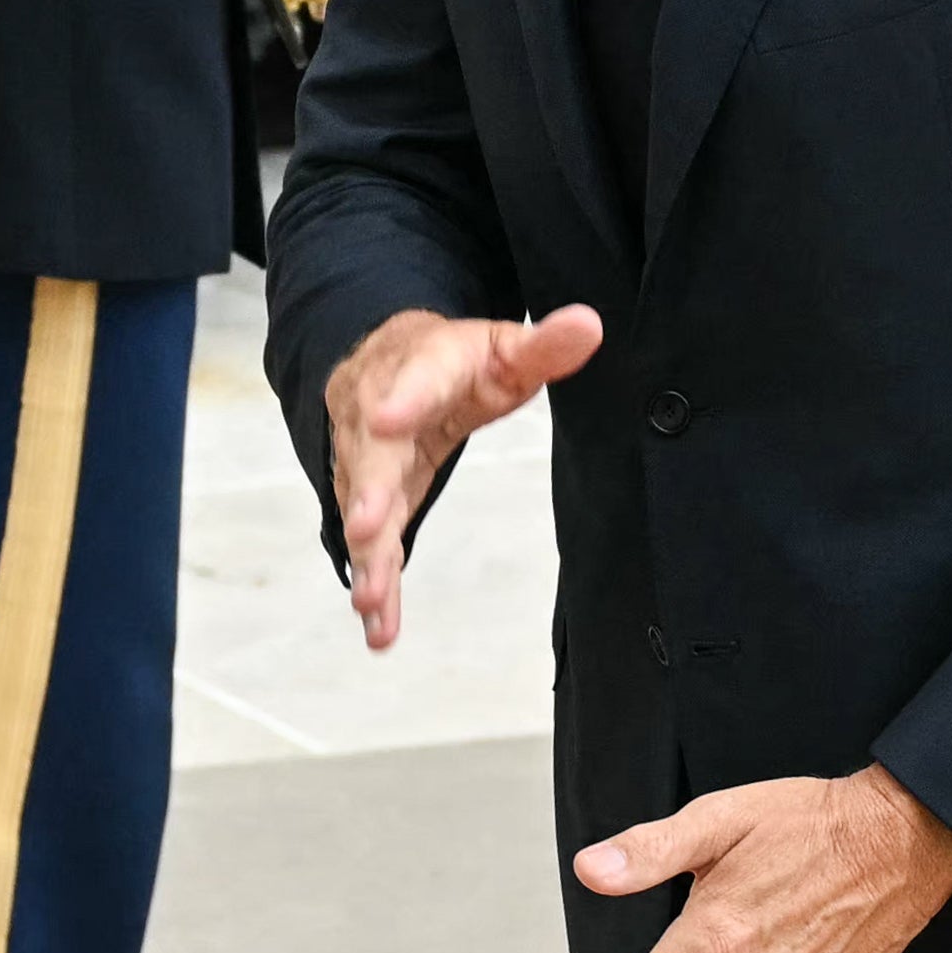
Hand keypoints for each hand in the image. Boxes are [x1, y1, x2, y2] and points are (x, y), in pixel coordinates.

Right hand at [323, 303, 603, 652]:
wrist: (385, 365)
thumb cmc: (452, 362)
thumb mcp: (501, 349)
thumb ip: (542, 345)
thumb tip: (590, 325)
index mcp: (421, 367)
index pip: (415, 380)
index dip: (403, 400)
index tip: (392, 419)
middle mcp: (378, 415)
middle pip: (373, 454)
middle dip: (369, 492)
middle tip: (369, 527)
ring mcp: (366, 462)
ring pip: (362, 508)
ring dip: (367, 555)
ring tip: (371, 600)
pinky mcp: (369, 502)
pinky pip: (370, 545)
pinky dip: (375, 584)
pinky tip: (379, 627)